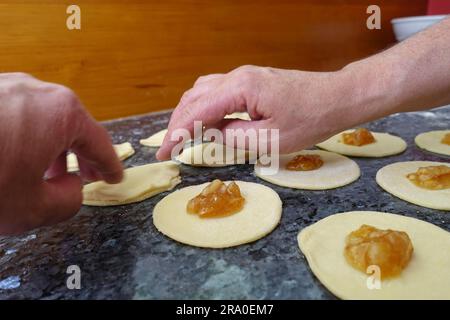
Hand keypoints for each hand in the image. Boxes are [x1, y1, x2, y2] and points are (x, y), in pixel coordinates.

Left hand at [0, 73, 122, 234]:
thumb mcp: (34, 209)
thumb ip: (72, 200)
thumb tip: (73, 186)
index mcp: (62, 113)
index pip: (100, 142)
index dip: (110, 165)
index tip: (114, 176)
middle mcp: (38, 90)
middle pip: (72, 125)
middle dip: (80, 155)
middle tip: (85, 177)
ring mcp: (7, 85)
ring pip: (43, 117)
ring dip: (51, 145)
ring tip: (47, 170)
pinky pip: (16, 112)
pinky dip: (25, 134)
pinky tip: (15, 155)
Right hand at [157, 65, 362, 159]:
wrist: (338, 97)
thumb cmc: (311, 119)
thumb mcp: (270, 140)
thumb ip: (234, 138)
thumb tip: (211, 135)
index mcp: (240, 88)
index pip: (196, 112)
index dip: (176, 135)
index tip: (163, 154)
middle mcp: (237, 76)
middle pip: (194, 98)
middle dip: (176, 124)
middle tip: (169, 149)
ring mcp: (244, 76)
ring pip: (202, 91)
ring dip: (188, 114)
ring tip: (181, 137)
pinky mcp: (251, 81)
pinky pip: (217, 91)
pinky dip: (204, 108)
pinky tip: (205, 123)